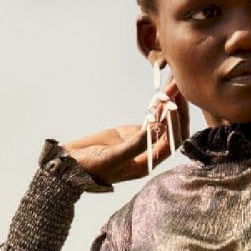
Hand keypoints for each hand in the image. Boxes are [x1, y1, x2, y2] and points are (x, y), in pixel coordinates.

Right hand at [61, 82, 189, 183]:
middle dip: (177, 111)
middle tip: (178, 89)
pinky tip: (162, 91)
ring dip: (169, 104)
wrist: (71, 163)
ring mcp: (141, 141)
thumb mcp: (112, 157)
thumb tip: (155, 130)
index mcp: (147, 164)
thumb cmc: (91, 167)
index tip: (173, 106)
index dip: (174, 125)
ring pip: (162, 122)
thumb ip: (134, 146)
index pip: (169, 144)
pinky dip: (157, 106)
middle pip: (171, 132)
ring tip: (173, 84)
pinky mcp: (132, 132)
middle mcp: (148, 153)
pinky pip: (150, 118)